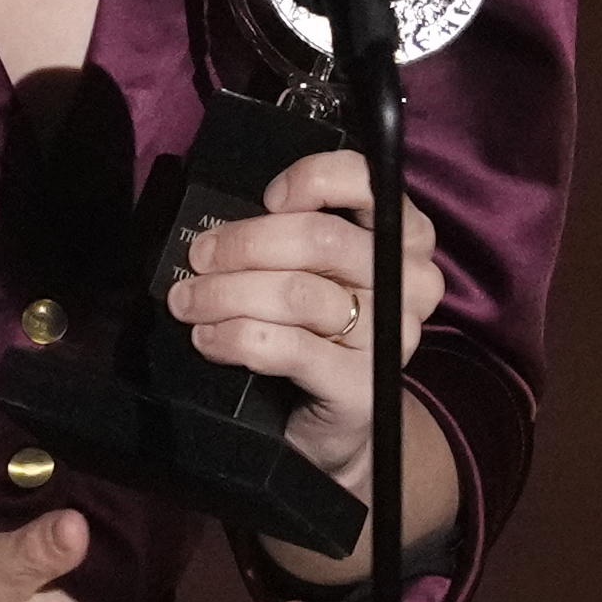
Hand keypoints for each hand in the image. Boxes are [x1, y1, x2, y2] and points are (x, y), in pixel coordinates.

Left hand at [165, 145, 439, 492]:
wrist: (336, 422)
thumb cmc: (316, 332)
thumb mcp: (310, 272)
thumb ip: (286, 238)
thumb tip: (218, 230)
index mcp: (404, 236)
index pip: (368, 181)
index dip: (311, 179)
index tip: (267, 199)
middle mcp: (411, 281)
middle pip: (320, 238)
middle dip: (243, 245)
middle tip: (198, 259)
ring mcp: (393, 335)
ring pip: (297, 293)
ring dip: (228, 294)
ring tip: (190, 303)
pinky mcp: (364, 385)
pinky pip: (290, 348)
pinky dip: (237, 337)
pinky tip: (209, 338)